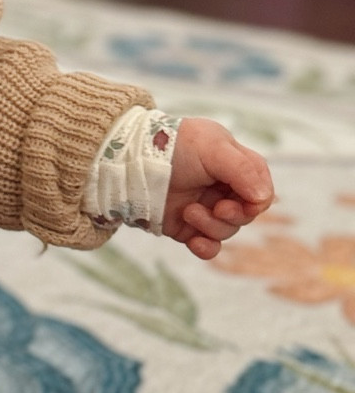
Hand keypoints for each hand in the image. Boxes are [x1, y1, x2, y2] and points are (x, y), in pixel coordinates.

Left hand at [164, 117, 273, 259]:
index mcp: (235, 166)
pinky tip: (196, 243)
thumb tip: (262, 199)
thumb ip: (243, 169)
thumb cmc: (174, 144)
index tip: (246, 203)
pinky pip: (208, 247)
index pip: (261, 190)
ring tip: (189, 211)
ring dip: (211, 226)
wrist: (131, 159)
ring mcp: (205, 209)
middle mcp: (222, 189)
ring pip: (226, 231)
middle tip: (217, 209)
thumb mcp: (213, 146)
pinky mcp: (187, 227)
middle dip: (234, 215)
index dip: (257, 201)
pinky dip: (206, 248)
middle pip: (246, 215)